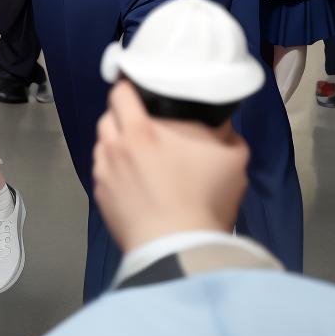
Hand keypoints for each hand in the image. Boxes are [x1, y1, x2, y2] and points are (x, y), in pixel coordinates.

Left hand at [92, 81, 249, 252]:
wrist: (178, 250)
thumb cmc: (204, 198)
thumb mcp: (233, 157)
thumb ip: (226, 132)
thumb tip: (220, 123)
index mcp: (141, 131)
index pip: (121, 93)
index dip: (129, 85)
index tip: (141, 87)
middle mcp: (115, 148)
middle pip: (107, 116)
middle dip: (121, 113)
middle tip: (143, 119)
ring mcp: (104, 176)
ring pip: (102, 145)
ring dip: (115, 141)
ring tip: (137, 150)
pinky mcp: (101, 201)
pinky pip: (102, 172)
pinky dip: (114, 168)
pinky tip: (134, 179)